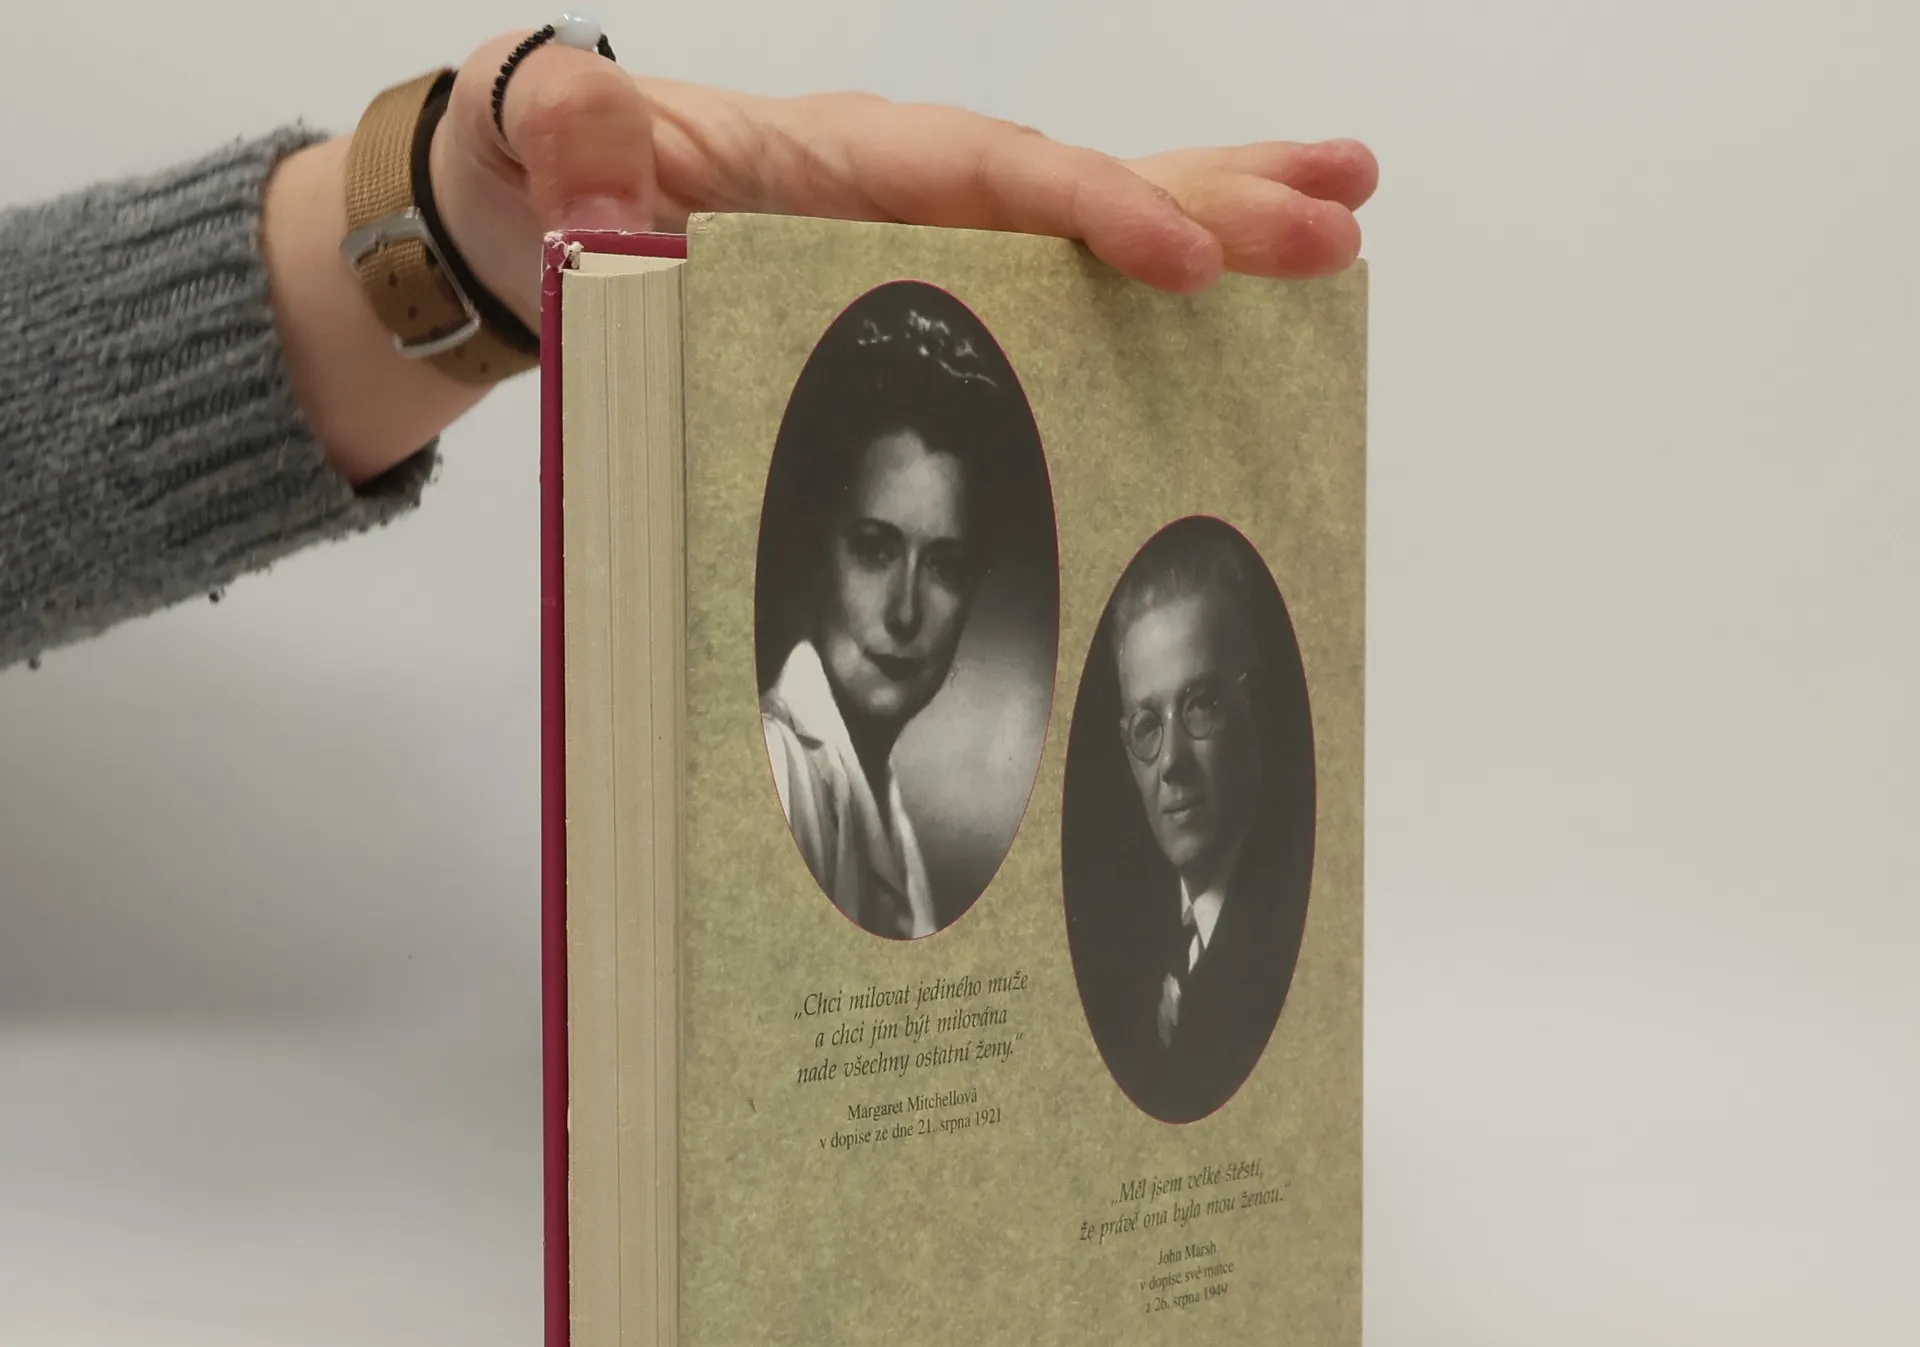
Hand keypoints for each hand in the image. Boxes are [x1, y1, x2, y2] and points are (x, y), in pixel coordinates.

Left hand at [265, 33, 1376, 485]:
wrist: (547, 210)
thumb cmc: (557, 184)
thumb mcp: (544, 151)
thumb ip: (568, 130)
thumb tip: (577, 105)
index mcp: (838, 164)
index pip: (988, 177)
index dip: (1092, 215)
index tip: (1187, 262)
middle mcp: (904, 184)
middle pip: (1081, 183)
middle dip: (1215, 198)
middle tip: (1340, 216)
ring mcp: (926, 230)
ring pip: (1092, 219)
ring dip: (1220, 219)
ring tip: (1341, 226)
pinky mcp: (929, 275)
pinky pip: (1051, 275)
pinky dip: (1140, 275)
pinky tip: (1229, 300)